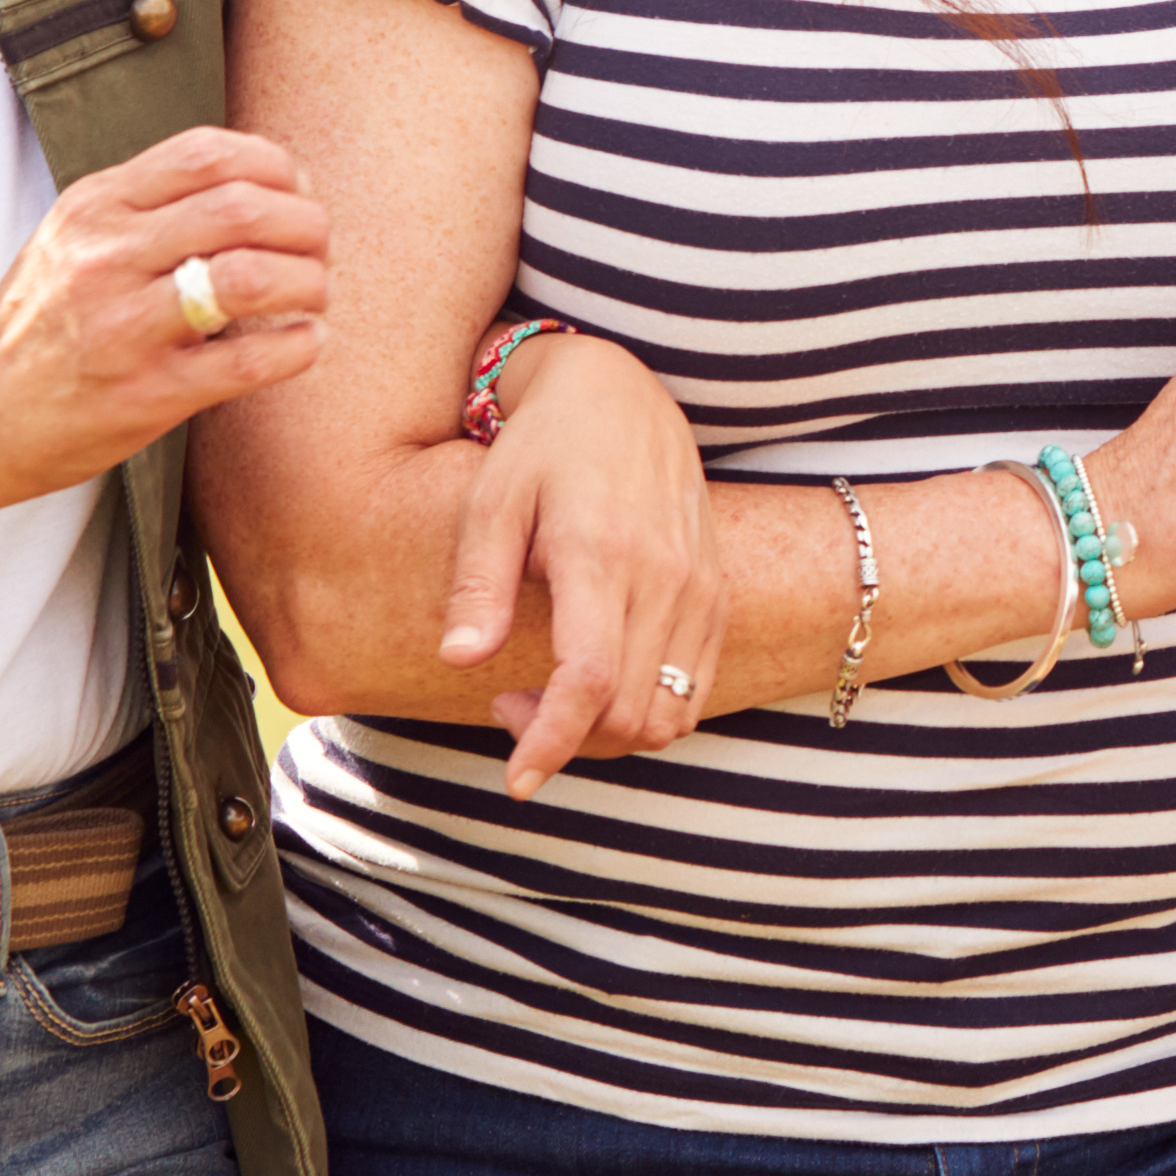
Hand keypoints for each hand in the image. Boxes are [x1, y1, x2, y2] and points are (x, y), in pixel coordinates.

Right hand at [0, 126, 325, 508]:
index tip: (295, 196)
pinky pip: (251, 361)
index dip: (276, 167)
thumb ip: (155, 204)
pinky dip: (300, 346)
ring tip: (314, 295)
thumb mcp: (78, 236)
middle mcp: (105, 257)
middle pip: (244, 208)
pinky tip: (305, 343)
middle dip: (307, 225)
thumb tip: (271, 184)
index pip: (209, 153)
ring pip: (252, 276)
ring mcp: (123, 327)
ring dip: (309, 282)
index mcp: (95, 206)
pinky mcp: (147, 393)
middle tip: (319, 251)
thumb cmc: (45, 321)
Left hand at [447, 331, 726, 797]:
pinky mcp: (716, 596)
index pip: (590, 680)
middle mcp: (664, 578)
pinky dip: (647, 714)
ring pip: (668, 715)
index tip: (516, 779)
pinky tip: (599, 684)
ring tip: (552, 698)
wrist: (622, 396)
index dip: (552, 742)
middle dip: (566, 740)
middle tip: (507, 706)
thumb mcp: (491, 501)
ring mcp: (700, 590)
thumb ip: (479, 582)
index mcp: (601, 554)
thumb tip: (459, 660)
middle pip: (630, 713)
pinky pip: (693, 692)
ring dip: (608, 735)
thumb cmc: (542, 446)